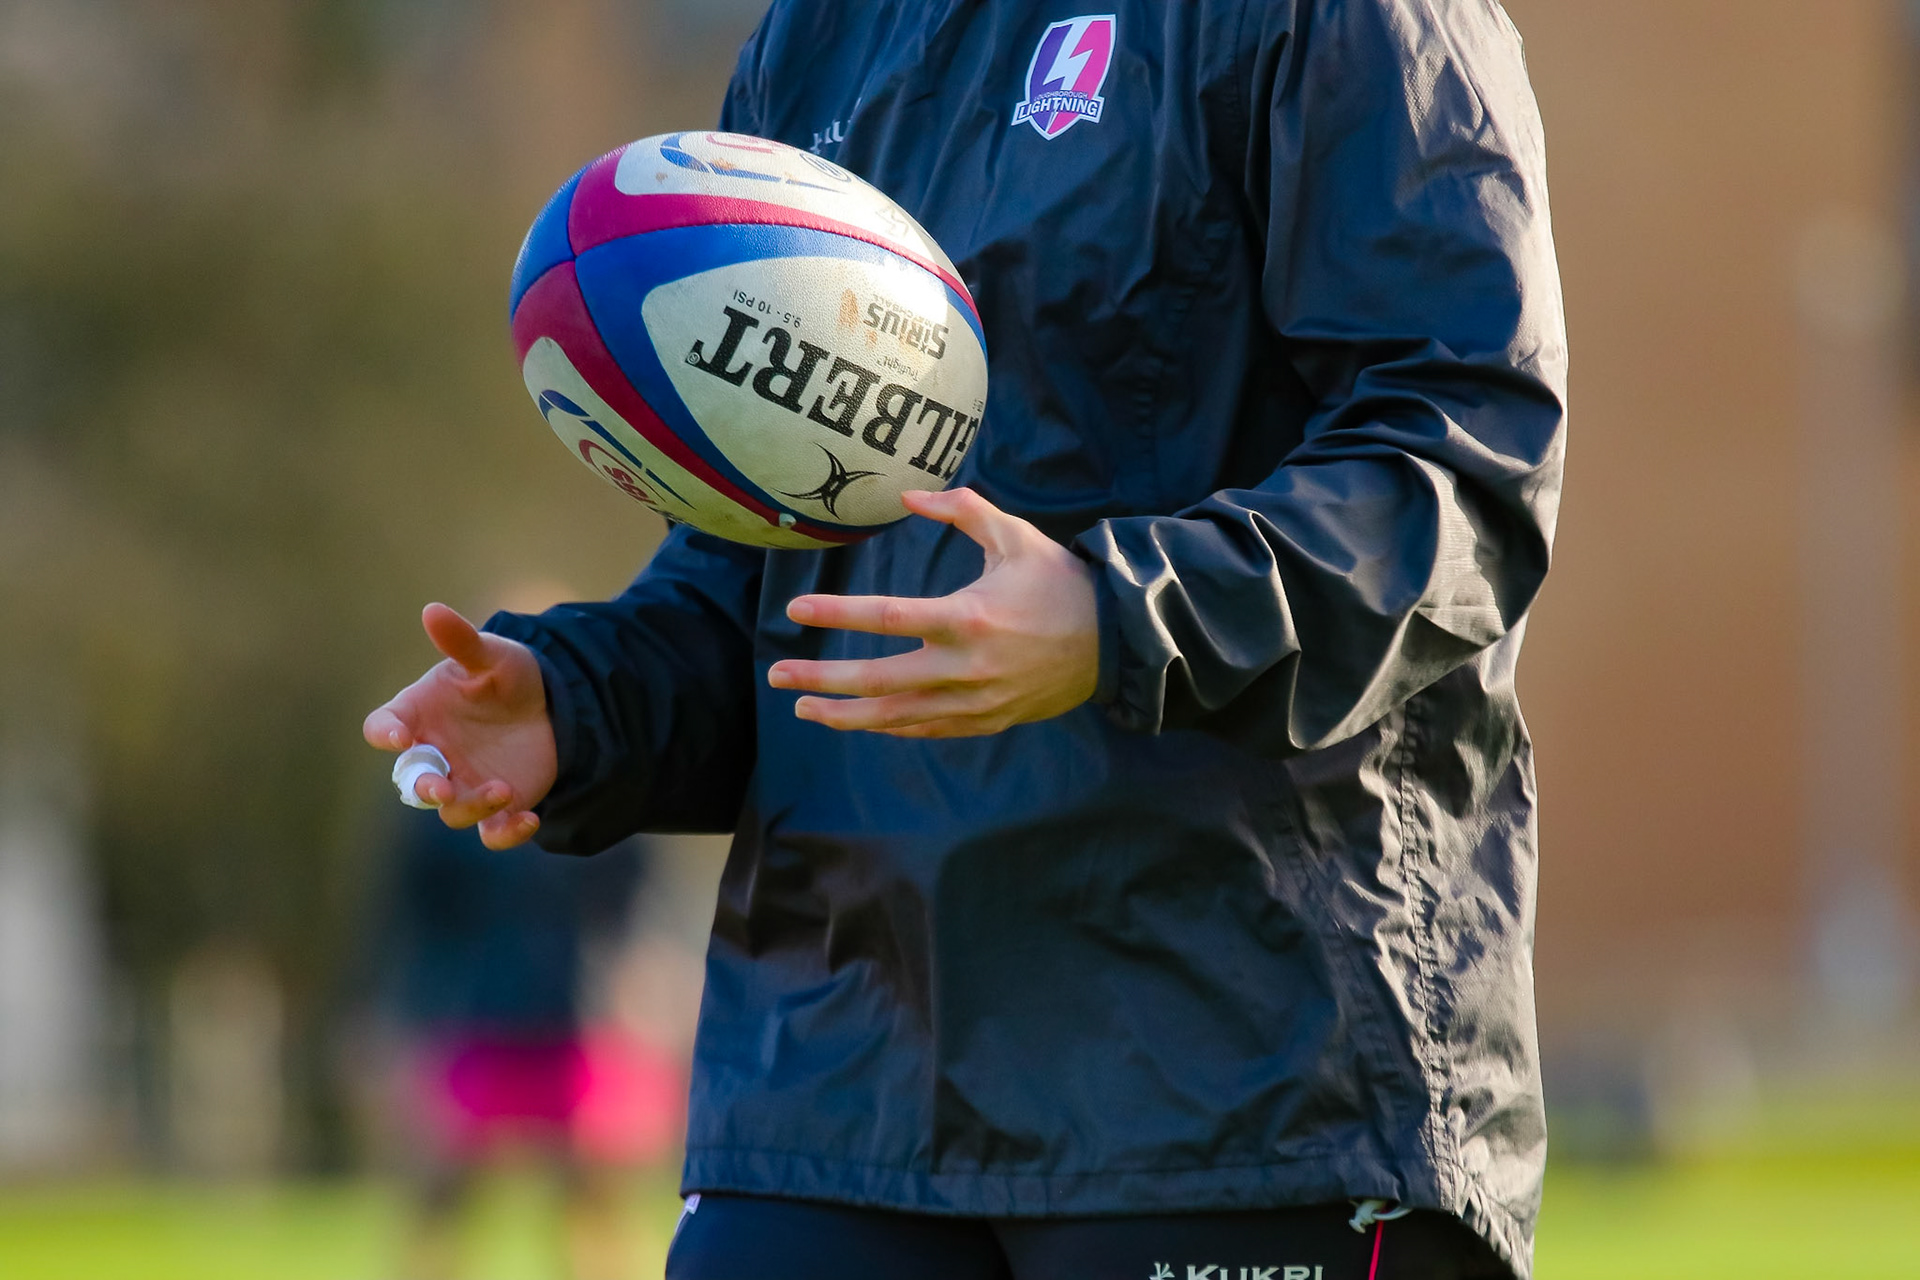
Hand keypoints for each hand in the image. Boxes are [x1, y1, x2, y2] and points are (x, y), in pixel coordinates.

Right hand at [363, 603, 556, 847]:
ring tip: (502, 789)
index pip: (383, 727)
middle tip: (440, 790)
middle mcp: (434, 754)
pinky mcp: (497, 804)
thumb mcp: (489, 654)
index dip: (385, 734)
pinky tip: (529, 819)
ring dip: (472, 806)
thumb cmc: (504, 674)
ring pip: (453, 811)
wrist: (549, 702)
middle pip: (412, 782)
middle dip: (423, 788)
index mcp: (418, 715)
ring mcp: (463, 783)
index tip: (398, 736)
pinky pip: (493, 832)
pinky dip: (507, 832)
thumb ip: (461, 641)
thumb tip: (432, 610)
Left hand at [768, 488, 1098, 736]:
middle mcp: (966, 667)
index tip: (796, 610)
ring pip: (895, 716)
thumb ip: (959, 510)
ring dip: (844, 715)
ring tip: (804, 708)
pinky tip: (857, 720)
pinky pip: (926, 729)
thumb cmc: (1058, 583)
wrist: (1114, 642)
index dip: (837, 613)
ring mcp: (975, 701)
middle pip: (878, 679)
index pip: (887, 617)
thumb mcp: (1013, 535)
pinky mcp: (985, 721)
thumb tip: (907, 498)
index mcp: (969, 617)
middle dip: (822, 678)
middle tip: (778, 674)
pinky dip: (888, 726)